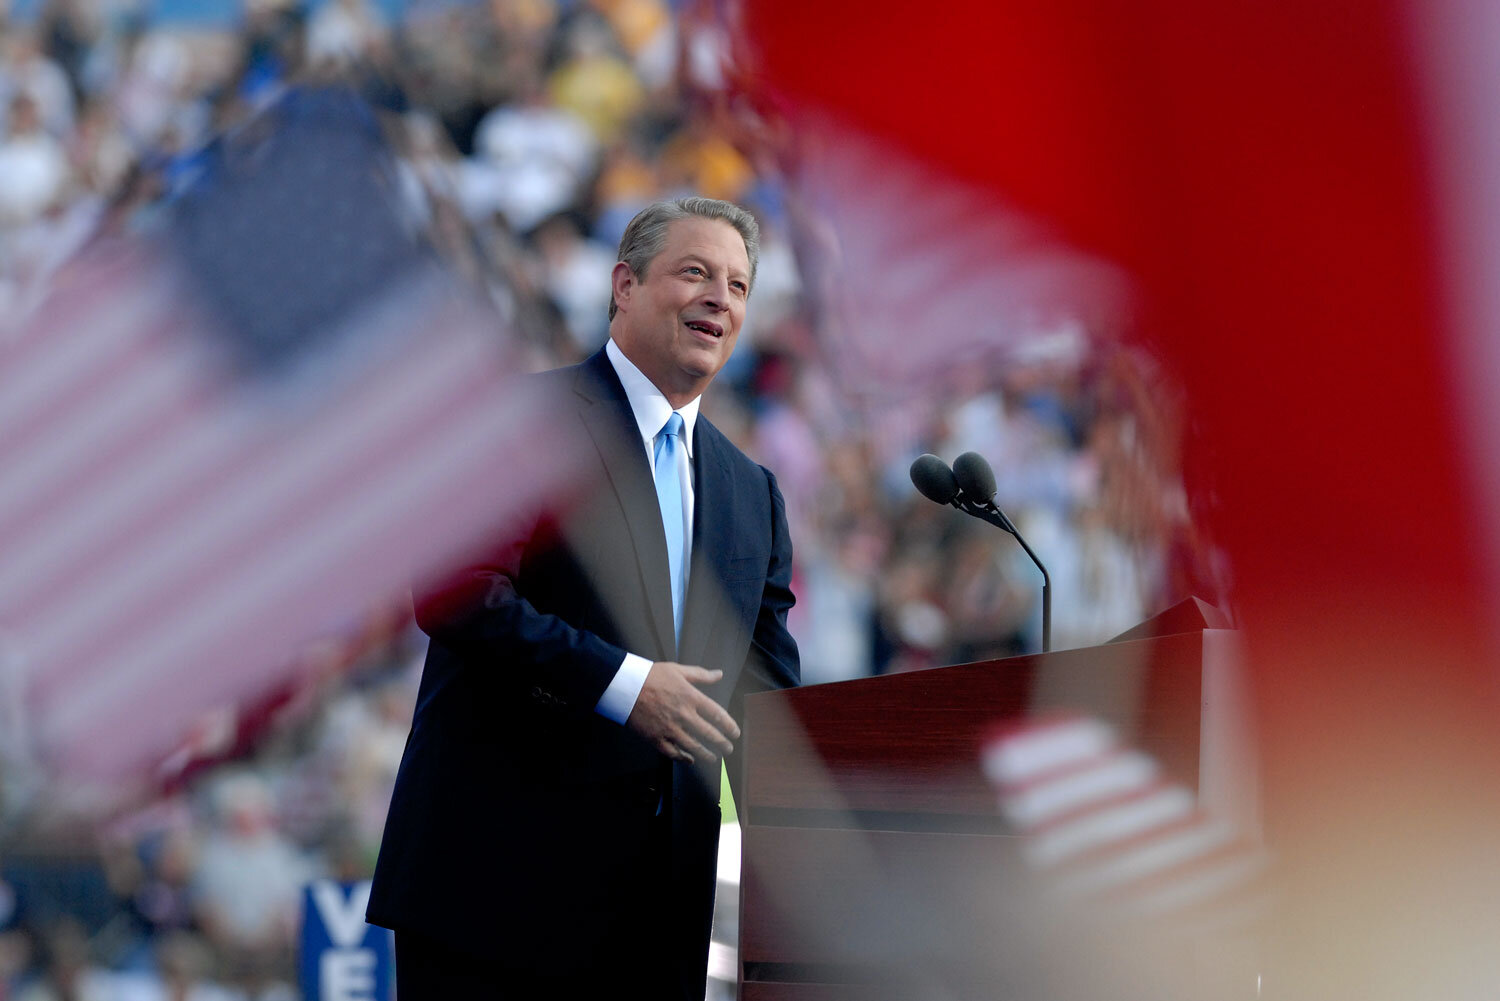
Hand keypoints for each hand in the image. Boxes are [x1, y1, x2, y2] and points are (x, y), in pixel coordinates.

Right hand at [626, 662, 740, 763]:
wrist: (624, 685)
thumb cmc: (651, 676)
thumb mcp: (678, 670)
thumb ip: (701, 675)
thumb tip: (719, 674)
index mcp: (691, 697)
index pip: (717, 714)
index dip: (729, 725)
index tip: (735, 732)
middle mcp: (683, 715)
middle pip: (709, 734)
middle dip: (722, 743)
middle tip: (729, 749)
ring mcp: (670, 728)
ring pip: (693, 747)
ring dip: (706, 754)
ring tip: (713, 758)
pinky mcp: (656, 738)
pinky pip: (673, 753)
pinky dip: (683, 758)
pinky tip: (690, 760)